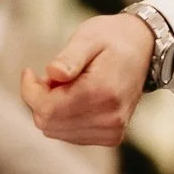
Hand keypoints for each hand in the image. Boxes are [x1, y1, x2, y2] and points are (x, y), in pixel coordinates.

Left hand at [21, 13, 149, 145]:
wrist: (144, 48)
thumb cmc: (112, 38)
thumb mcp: (88, 37)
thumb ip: (69, 57)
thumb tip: (53, 73)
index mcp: (102, 92)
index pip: (47, 109)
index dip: (30, 91)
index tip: (30, 71)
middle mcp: (109, 118)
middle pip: (48, 123)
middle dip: (39, 99)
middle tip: (52, 75)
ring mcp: (112, 130)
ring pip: (56, 131)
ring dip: (51, 109)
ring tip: (65, 84)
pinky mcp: (111, 136)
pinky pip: (70, 135)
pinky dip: (63, 117)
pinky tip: (73, 97)